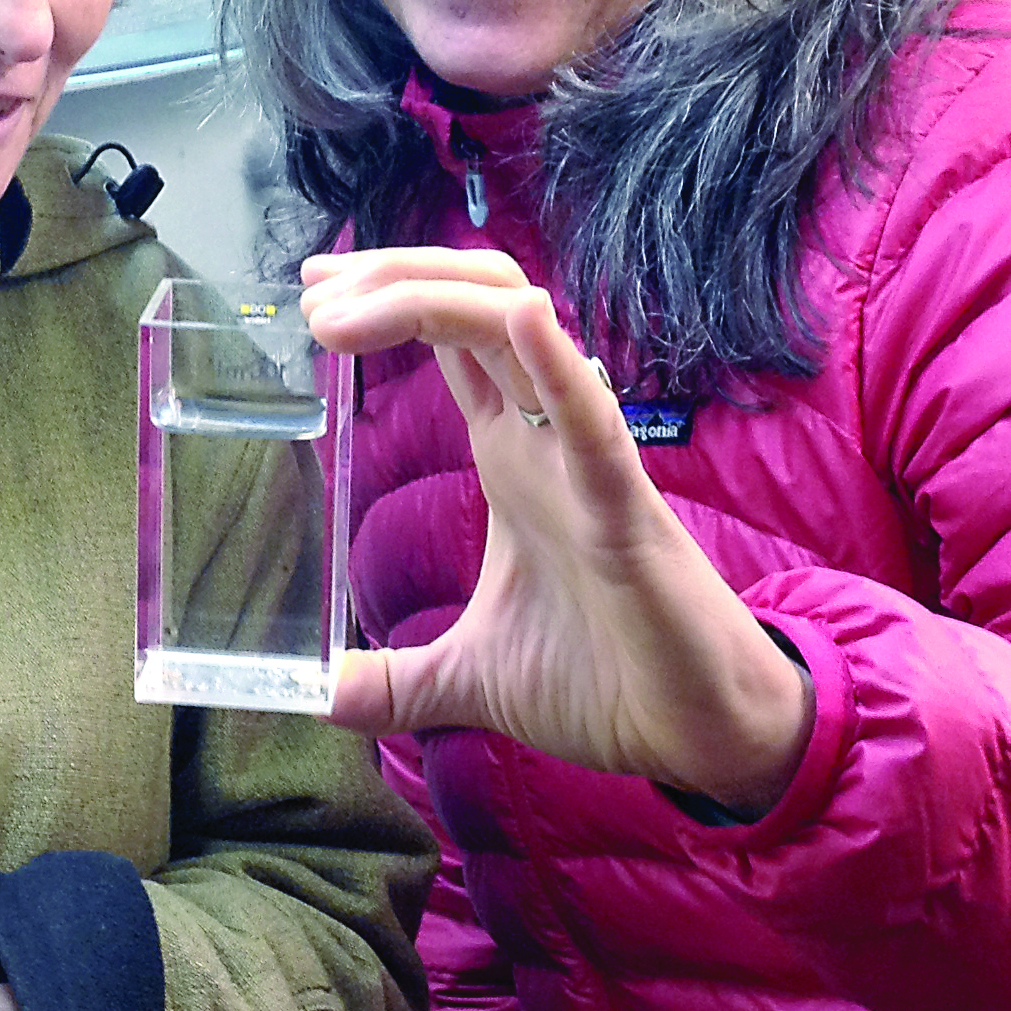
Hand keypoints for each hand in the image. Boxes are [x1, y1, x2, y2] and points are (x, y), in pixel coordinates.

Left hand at [302, 246, 813, 812]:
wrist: (696, 734)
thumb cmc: (602, 678)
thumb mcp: (466, 677)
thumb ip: (392, 682)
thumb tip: (320, 698)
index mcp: (510, 455)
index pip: (445, 341)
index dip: (384, 298)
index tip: (313, 290)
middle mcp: (544, 438)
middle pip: (472, 308)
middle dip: (392, 277)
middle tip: (314, 287)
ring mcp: (585, 463)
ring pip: (520, 332)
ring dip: (434, 300)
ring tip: (352, 308)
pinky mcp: (626, 511)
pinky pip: (595, 423)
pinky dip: (560, 366)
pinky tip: (524, 319)